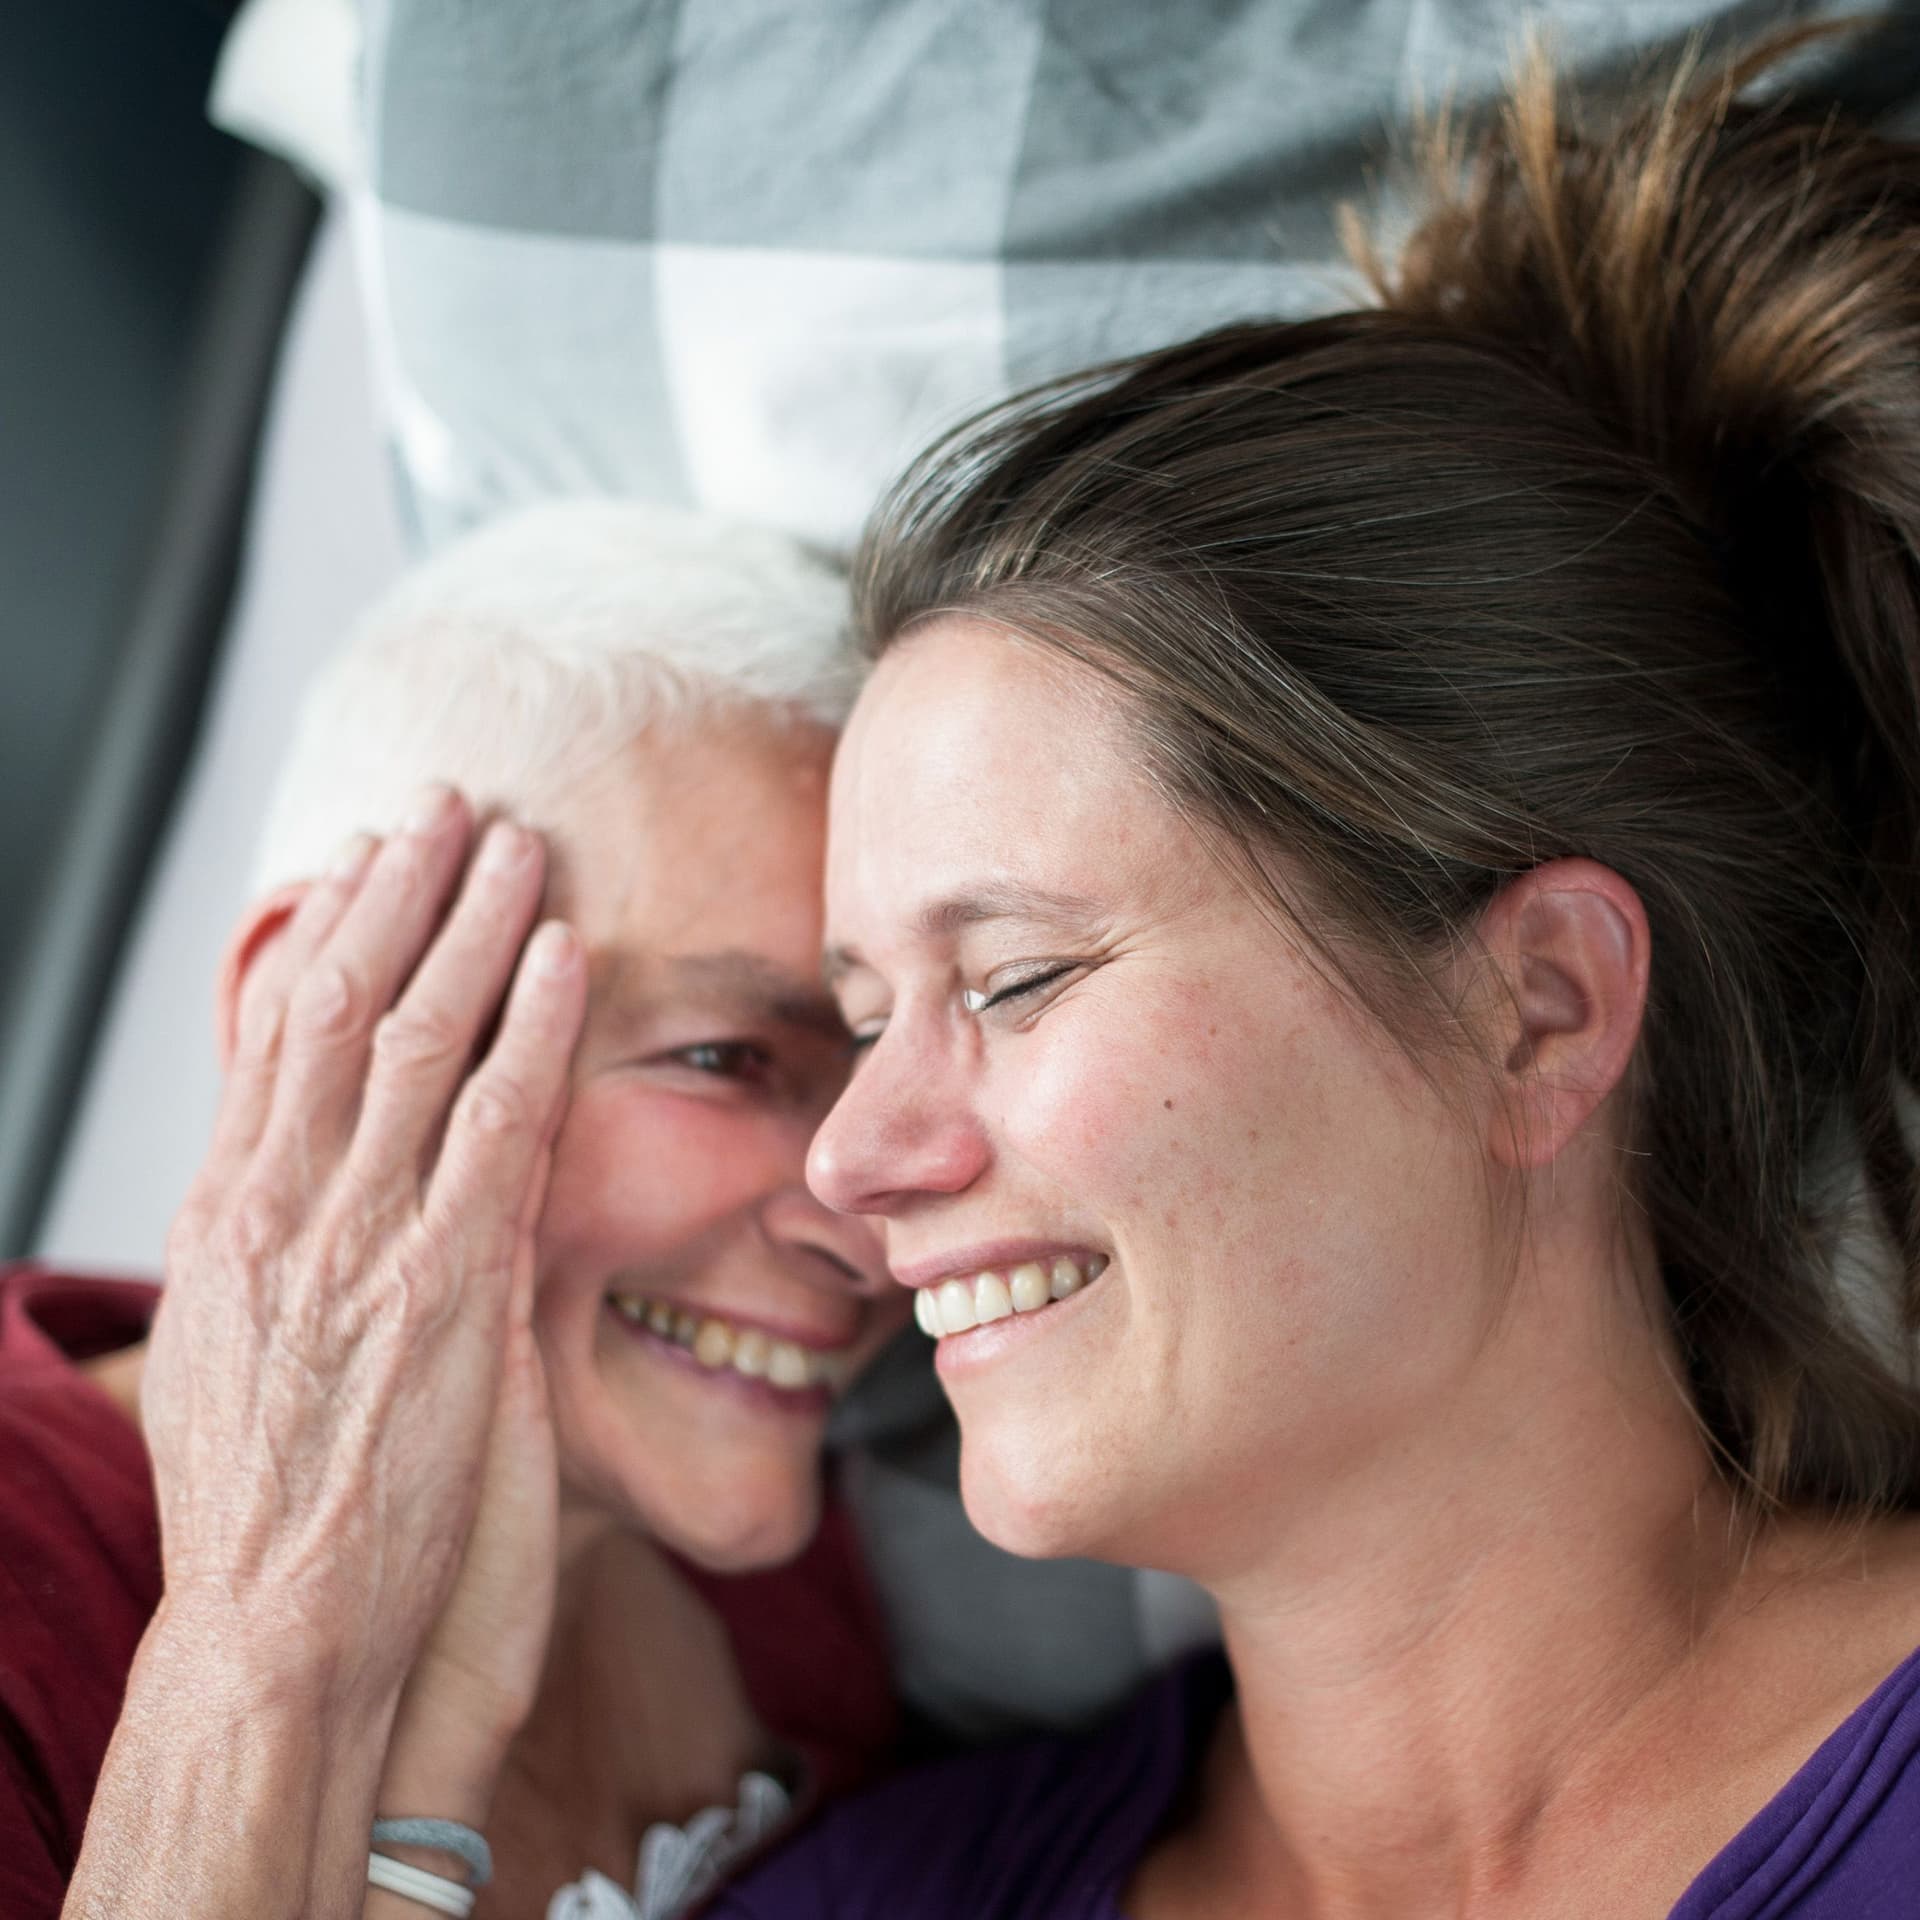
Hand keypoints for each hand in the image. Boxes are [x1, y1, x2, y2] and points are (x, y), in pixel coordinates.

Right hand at [140, 789, 585, 1716]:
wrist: (277, 1633)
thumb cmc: (267, 1518)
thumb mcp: (238, 1361)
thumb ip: (284, 1258)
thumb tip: (314, 1194)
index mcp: (229, 1218)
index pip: (276, 1038)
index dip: (327, 935)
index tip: (365, 863)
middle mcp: (285, 1205)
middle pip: (343, 1004)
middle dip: (399, 893)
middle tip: (446, 809)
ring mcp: (362, 1235)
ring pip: (417, 1035)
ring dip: (471, 925)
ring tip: (516, 843)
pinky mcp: (444, 1281)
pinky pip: (495, 1120)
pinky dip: (529, 1028)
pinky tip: (563, 958)